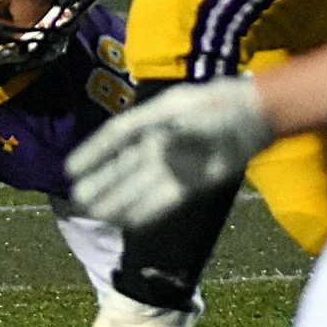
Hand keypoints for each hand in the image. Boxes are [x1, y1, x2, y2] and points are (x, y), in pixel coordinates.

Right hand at [66, 76, 274, 228]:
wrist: (256, 117)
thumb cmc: (225, 105)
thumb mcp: (199, 111)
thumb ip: (180, 130)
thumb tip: (161, 147)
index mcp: (155, 118)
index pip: (117, 136)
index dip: (93, 152)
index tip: (71, 169)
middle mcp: (160, 142)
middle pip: (124, 165)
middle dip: (101, 182)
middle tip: (77, 199)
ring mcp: (175, 163)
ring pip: (139, 185)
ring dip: (117, 200)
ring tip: (94, 214)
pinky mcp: (192, 183)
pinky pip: (163, 200)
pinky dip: (146, 210)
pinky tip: (128, 222)